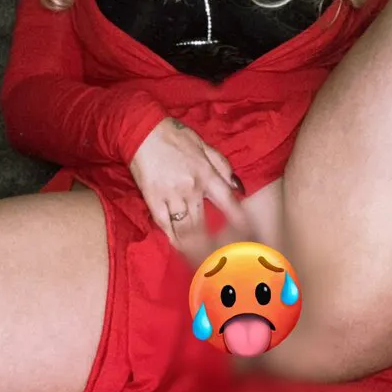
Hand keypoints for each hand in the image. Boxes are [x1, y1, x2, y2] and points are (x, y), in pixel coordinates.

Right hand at [129, 118, 253, 264]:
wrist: (143, 130)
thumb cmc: (176, 136)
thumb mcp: (205, 146)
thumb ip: (222, 167)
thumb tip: (238, 187)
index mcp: (206, 175)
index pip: (228, 202)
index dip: (239, 221)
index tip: (247, 236)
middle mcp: (191, 188)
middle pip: (205, 222)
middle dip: (214, 242)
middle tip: (222, 257)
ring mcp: (171, 195)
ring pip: (185, 228)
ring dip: (194, 246)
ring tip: (203, 260)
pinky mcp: (152, 199)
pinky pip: (164, 224)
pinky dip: (172, 238)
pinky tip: (179, 248)